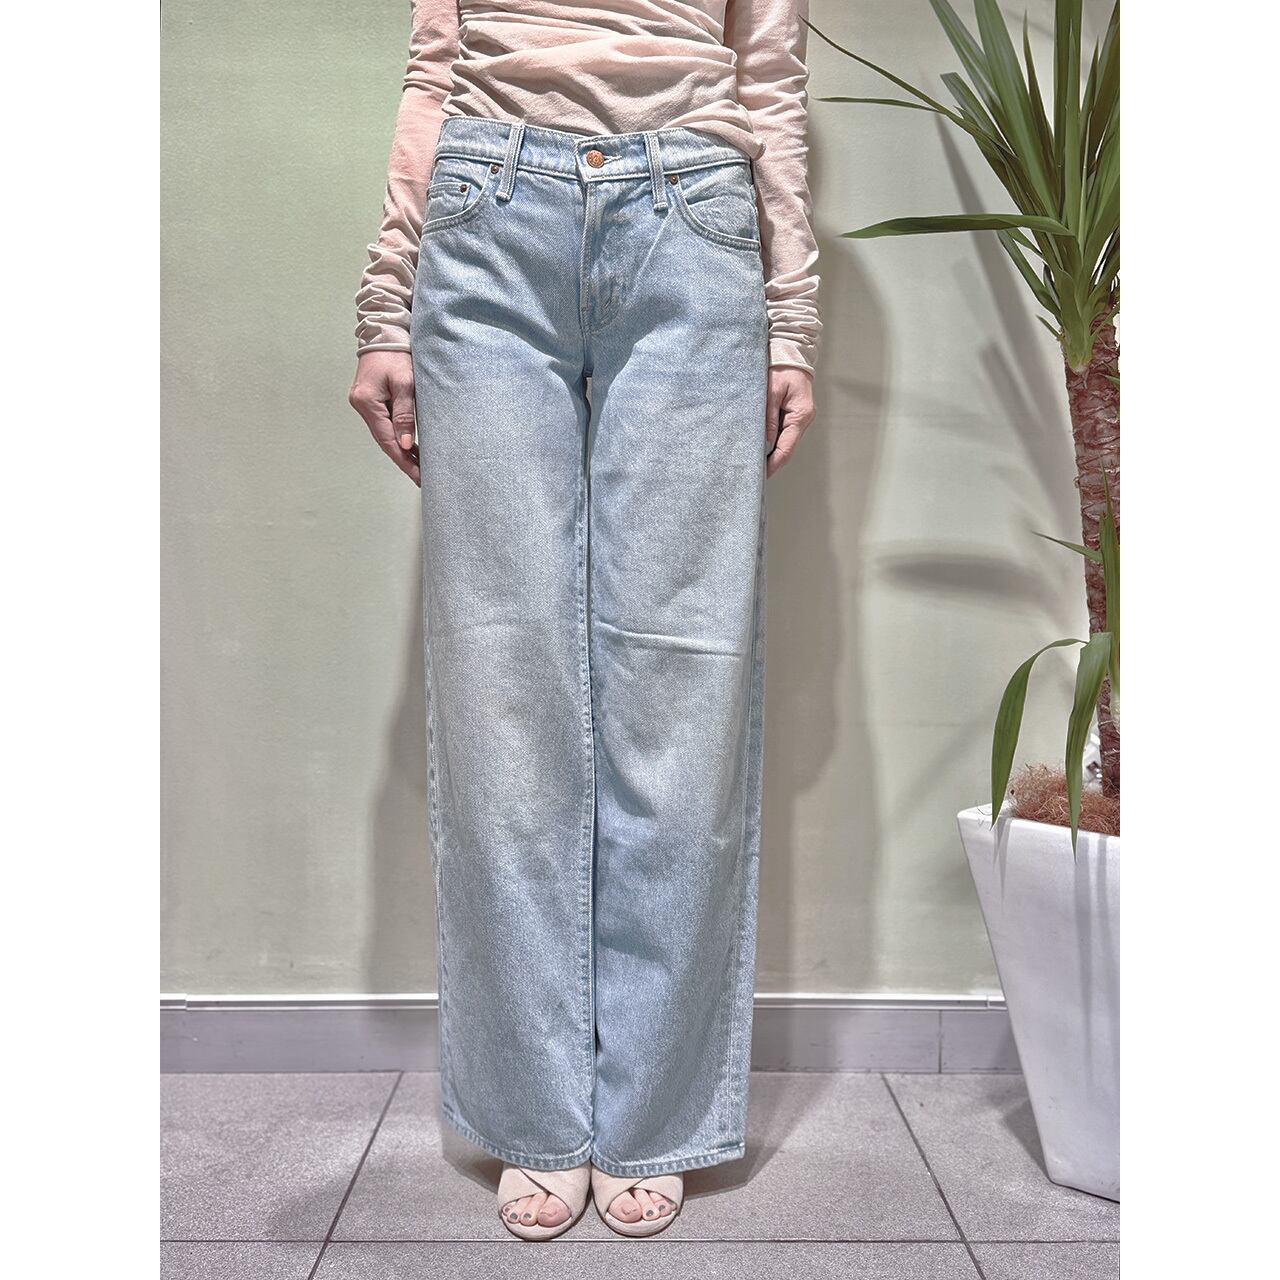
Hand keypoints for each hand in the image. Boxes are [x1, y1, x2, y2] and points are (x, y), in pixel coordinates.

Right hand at [348, 351, 420, 485]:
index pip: (387, 440)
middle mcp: (361, 406)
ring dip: (401, 449)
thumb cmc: (397, 355)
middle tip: (422, 476)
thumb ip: (405, 415)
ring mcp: (364, 404)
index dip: (404, 460)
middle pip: (384, 440)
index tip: (418, 475)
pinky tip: (410, 446)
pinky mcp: (370, 401)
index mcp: (367, 402)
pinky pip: (384, 424)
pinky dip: (397, 436)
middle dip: (404, 459)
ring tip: (420, 466)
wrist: (384, 334)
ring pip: (384, 434)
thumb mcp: (405, 384)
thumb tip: (404, 444)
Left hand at [765, 367, 815, 476]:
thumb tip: (764, 441)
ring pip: (785, 441)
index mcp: (801, 414)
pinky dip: (773, 441)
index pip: (787, 447)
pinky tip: (761, 445)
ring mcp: (799, 417)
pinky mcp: (793, 414)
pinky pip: (783, 432)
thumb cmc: (782, 367)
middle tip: (755, 473)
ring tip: (755, 461)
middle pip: (787, 448)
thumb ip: (768, 418)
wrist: (790, 352)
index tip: (763, 474)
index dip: (774, 463)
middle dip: (772, 461)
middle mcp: (803, 419)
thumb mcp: (771, 392)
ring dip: (772, 452)